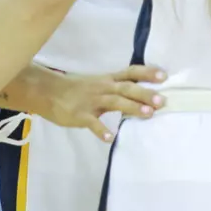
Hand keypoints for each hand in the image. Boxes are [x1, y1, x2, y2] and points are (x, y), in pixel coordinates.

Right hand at [34, 64, 167, 141]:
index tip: (164, 76)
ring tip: (148, 114)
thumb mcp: (97, 83)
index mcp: (107, 80)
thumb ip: (115, 87)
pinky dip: (101, 130)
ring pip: (115, 102)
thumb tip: (139, 94)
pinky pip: (92, 123)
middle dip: (144, 94)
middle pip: (126, 88)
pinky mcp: (80, 115)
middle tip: (162, 101)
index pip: (130, 72)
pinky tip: (109, 138)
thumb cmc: (74, 89)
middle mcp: (103, 88)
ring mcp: (91, 101)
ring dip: (132, 107)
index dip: (147, 73)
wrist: (46, 92)